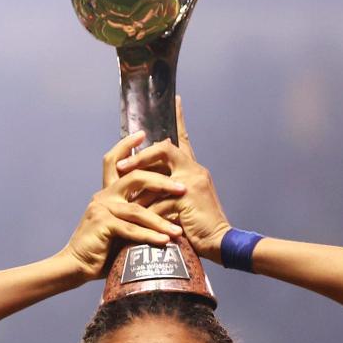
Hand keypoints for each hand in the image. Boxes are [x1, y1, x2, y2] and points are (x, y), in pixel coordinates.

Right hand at [60, 130, 187, 280]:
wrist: (77, 265)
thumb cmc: (102, 248)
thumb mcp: (121, 225)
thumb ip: (135, 213)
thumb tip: (163, 207)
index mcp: (107, 192)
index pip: (116, 161)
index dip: (127, 145)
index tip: (143, 134)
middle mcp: (104, 195)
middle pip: (135, 177)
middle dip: (161, 181)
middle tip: (182, 189)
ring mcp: (102, 209)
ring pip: (138, 208)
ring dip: (161, 220)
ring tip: (178, 230)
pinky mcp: (102, 225)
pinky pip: (131, 229)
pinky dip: (150, 236)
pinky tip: (165, 241)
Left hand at [113, 97, 231, 262]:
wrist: (221, 243)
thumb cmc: (199, 226)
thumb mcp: (182, 201)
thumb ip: (167, 187)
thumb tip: (142, 181)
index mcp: (193, 168)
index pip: (184, 139)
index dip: (179, 119)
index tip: (177, 100)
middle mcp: (194, 170)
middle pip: (164, 149)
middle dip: (140, 157)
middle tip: (121, 165)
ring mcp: (192, 182)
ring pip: (157, 175)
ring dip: (137, 185)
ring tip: (122, 194)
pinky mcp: (188, 197)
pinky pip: (158, 199)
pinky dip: (146, 210)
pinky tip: (138, 219)